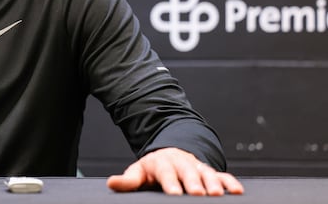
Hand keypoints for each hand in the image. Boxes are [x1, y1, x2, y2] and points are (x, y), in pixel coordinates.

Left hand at [106, 147, 243, 195]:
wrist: (170, 154)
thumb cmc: (154, 169)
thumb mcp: (139, 172)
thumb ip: (128, 180)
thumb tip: (111, 183)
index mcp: (162, 163)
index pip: (166, 173)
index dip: (171, 183)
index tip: (174, 193)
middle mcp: (182, 164)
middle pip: (188, 173)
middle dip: (194, 183)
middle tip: (199, 194)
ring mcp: (197, 167)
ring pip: (207, 174)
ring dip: (214, 183)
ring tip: (217, 194)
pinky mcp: (210, 171)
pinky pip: (222, 175)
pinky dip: (230, 182)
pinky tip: (237, 191)